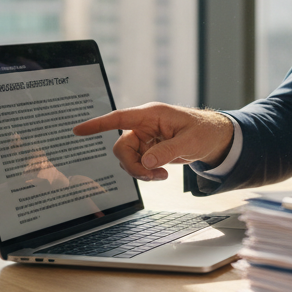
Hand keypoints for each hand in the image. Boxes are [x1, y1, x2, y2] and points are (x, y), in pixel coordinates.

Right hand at [73, 103, 233, 181]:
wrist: (214, 139)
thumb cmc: (204, 132)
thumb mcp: (189, 142)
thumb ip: (167, 151)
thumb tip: (146, 163)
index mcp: (152, 114)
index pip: (119, 118)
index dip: (98, 124)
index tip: (78, 130)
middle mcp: (144, 125)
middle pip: (122, 147)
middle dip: (132, 165)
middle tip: (152, 176)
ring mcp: (145, 138)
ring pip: (127, 159)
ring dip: (140, 172)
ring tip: (161, 176)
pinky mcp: (148, 150)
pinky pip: (137, 164)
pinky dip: (145, 174)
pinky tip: (161, 175)